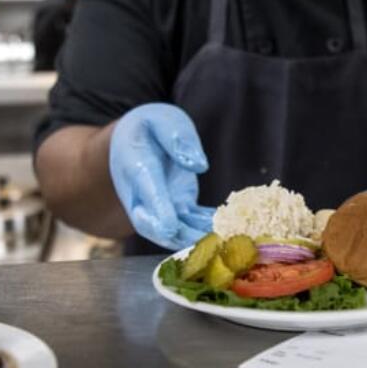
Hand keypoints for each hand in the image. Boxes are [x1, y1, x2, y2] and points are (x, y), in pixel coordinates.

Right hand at [109, 103, 214, 249]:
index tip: (169, 227)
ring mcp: (160, 205)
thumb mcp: (161, 120)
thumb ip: (176, 138)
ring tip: (224, 243)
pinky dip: (208, 229)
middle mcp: (144, 194)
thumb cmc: (149, 127)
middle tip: (202, 246)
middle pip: (152, 224)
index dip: (158, 211)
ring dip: (196, 239)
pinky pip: (191, 223)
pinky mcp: (177, 208)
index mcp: (137, 167)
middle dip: (176, 237)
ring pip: (173, 229)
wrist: (134, 141)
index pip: (147, 191)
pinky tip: (231, 232)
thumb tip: (198, 164)